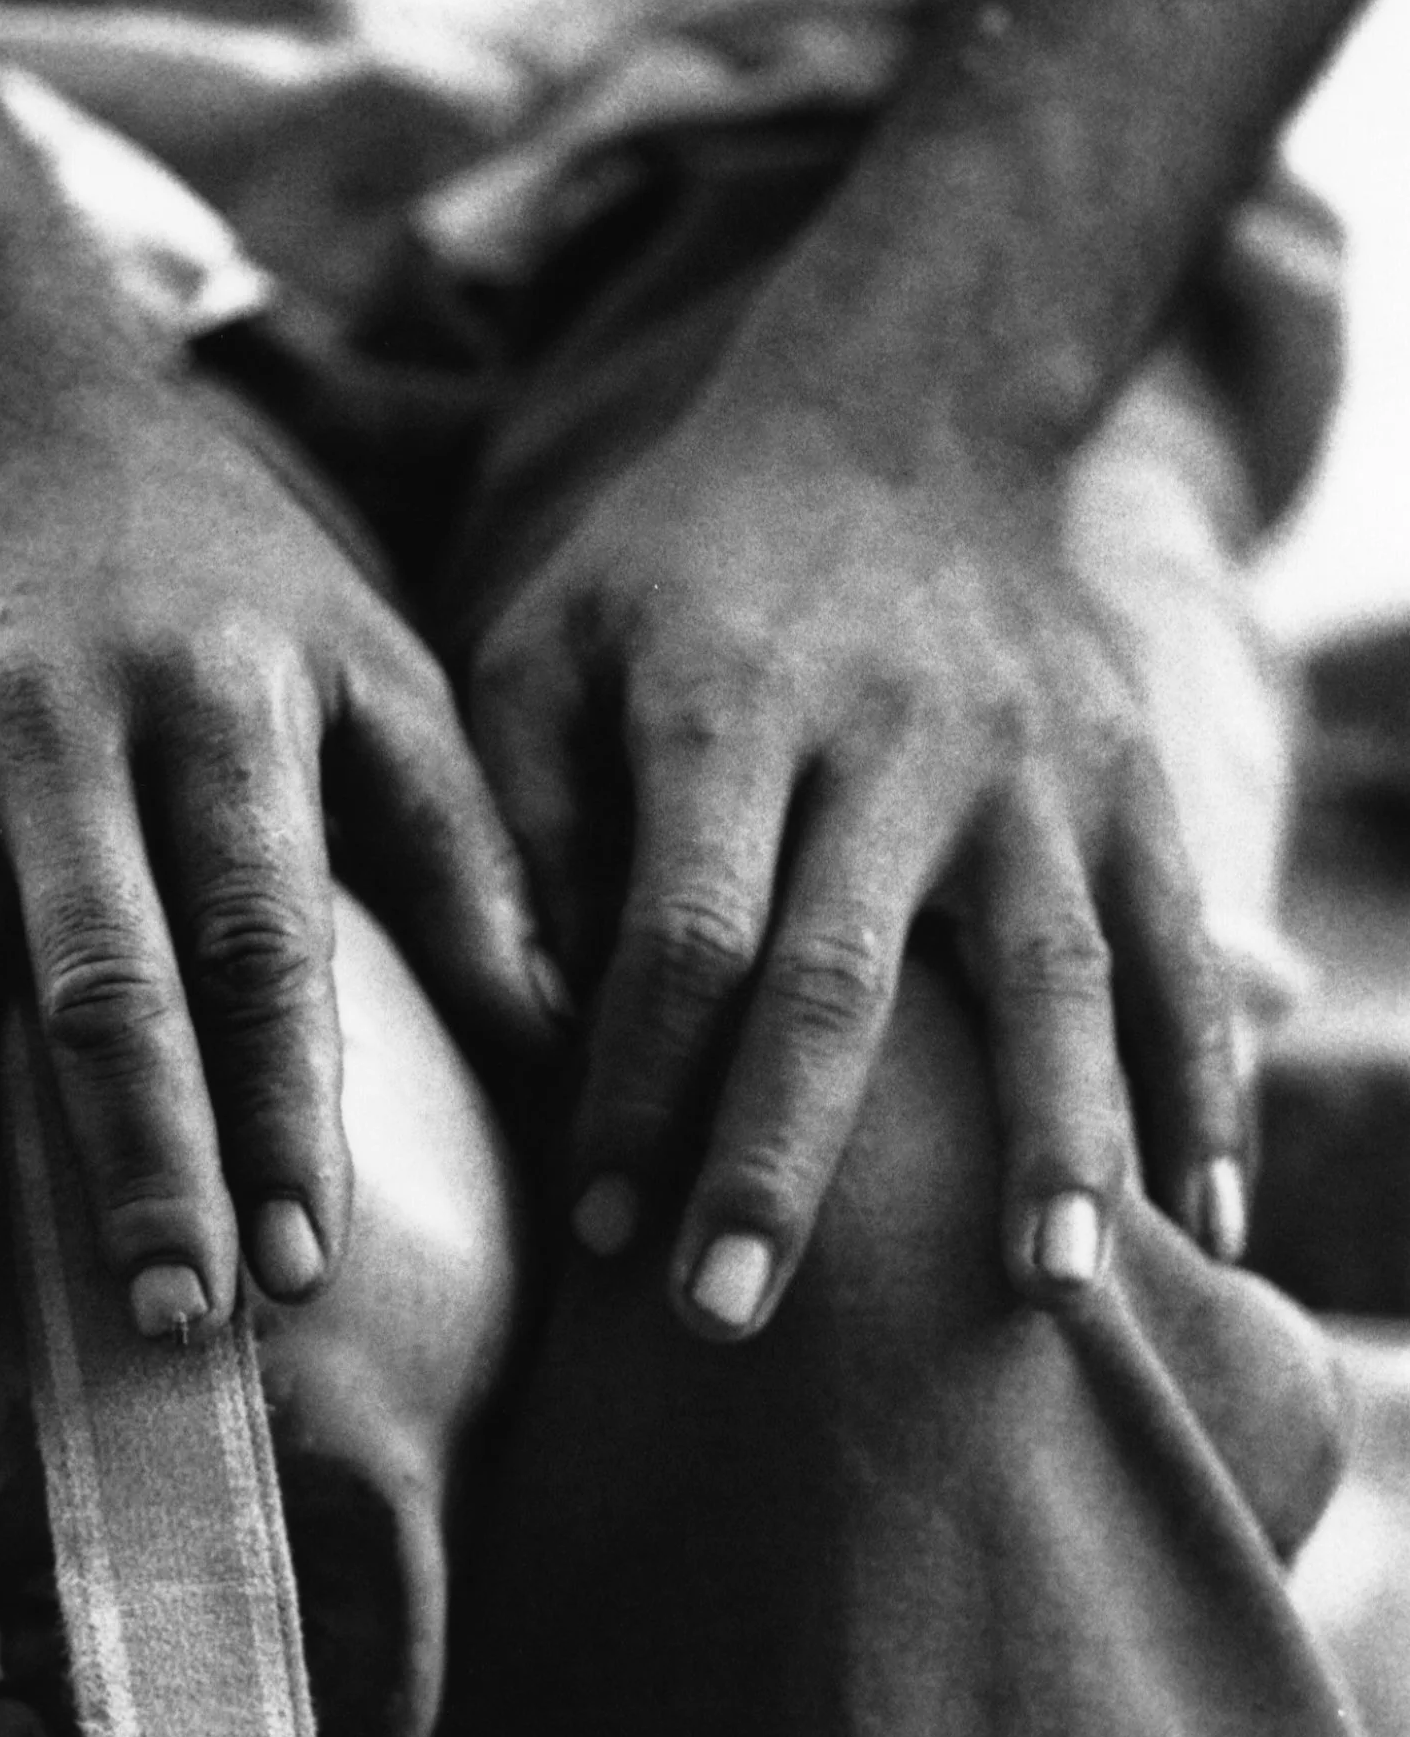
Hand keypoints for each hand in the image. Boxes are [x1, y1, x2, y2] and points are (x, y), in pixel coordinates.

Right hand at [0, 316, 551, 1374]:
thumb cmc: (210, 564)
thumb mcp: (367, 661)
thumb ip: (460, 847)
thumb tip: (559, 1040)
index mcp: (221, 708)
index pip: (261, 936)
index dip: (282, 1104)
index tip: (308, 1268)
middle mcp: (56, 737)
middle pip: (94, 981)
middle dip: (131, 1165)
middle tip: (168, 1331)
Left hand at [470, 395, 1246, 1339]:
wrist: (894, 415)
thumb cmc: (679, 572)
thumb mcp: (551, 643)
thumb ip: (526, 823)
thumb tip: (533, 1030)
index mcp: (727, 704)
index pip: (680, 931)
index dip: (635, 1087)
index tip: (594, 1234)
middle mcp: (891, 736)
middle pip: (841, 975)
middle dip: (783, 1159)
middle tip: (731, 1321)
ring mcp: (1032, 758)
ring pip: (1048, 967)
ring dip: (1049, 1138)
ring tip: (1048, 1299)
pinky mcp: (1127, 771)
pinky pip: (1174, 938)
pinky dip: (1201, 1077)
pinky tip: (1209, 1213)